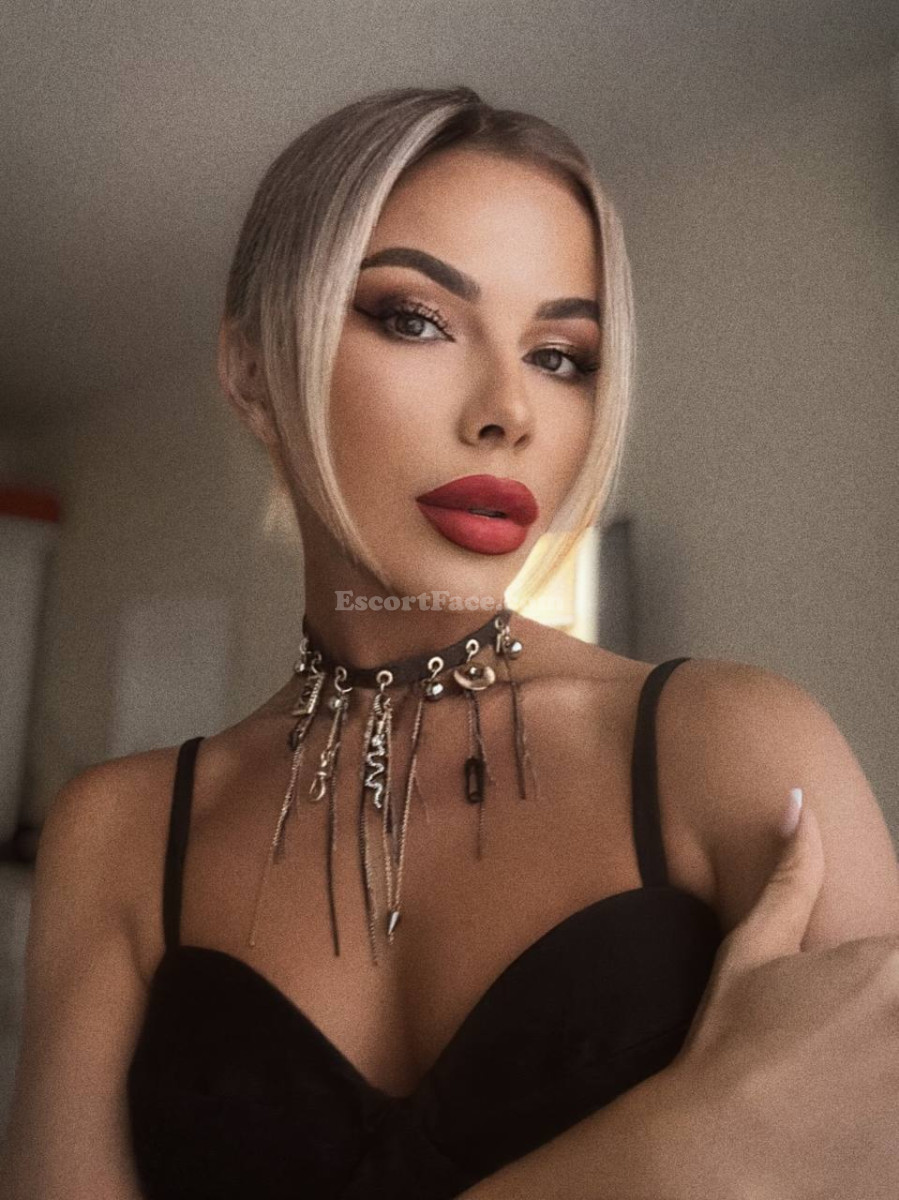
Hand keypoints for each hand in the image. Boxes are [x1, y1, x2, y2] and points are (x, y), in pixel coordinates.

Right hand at [672, 794, 898, 1198]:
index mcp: (890, 966)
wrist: (718, 1146)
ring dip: (892, 1060)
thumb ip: (794, 872)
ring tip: (865, 1075)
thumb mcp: (754, 946)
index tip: (864, 996)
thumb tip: (798, 801)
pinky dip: (892, 1119)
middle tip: (859, 1032)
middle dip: (889, 1014)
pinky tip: (865, 1116)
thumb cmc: (732, 1039)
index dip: (888, 972)